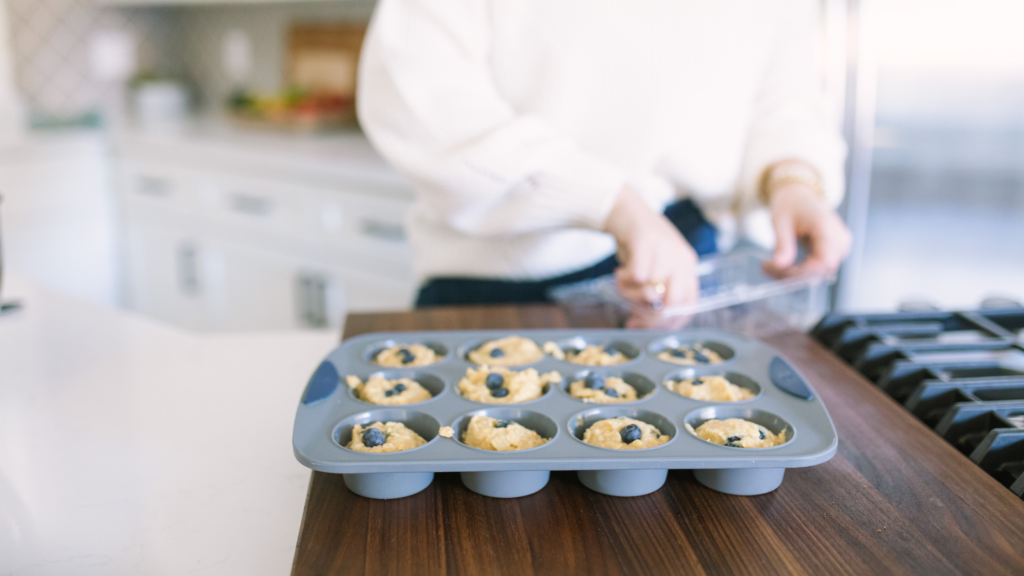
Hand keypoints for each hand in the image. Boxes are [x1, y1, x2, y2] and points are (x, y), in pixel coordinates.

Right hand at [604, 187, 698, 327]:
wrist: (624, 209)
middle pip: (674, 303)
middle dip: (650, 317)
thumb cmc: (637, 244)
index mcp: (688, 266)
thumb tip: (641, 323)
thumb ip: (655, 292)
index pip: (689, 305)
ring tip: (622, 285)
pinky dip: (624, 280)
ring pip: (652, 292)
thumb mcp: (654, 267)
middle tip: (632, 315)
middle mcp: (682, 258)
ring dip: (631, 296)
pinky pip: (637, 277)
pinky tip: (619, 273)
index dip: (668, 323)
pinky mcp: (647, 241)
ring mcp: (666, 249)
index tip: (647, 327)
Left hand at [762, 183, 851, 278]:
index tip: (778, 268)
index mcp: (827, 227)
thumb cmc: (791, 204)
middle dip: (792, 274)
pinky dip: (797, 270)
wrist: (799, 195)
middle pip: (820, 270)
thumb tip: (780, 265)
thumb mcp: (781, 222)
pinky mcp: (834, 252)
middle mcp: (840, 239)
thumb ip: (783, 244)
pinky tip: (780, 264)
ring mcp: (839, 247)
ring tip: (769, 265)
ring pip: (818, 274)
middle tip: (766, 267)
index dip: (802, 271)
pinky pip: (816, 269)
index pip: (823, 262)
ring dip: (793, 274)